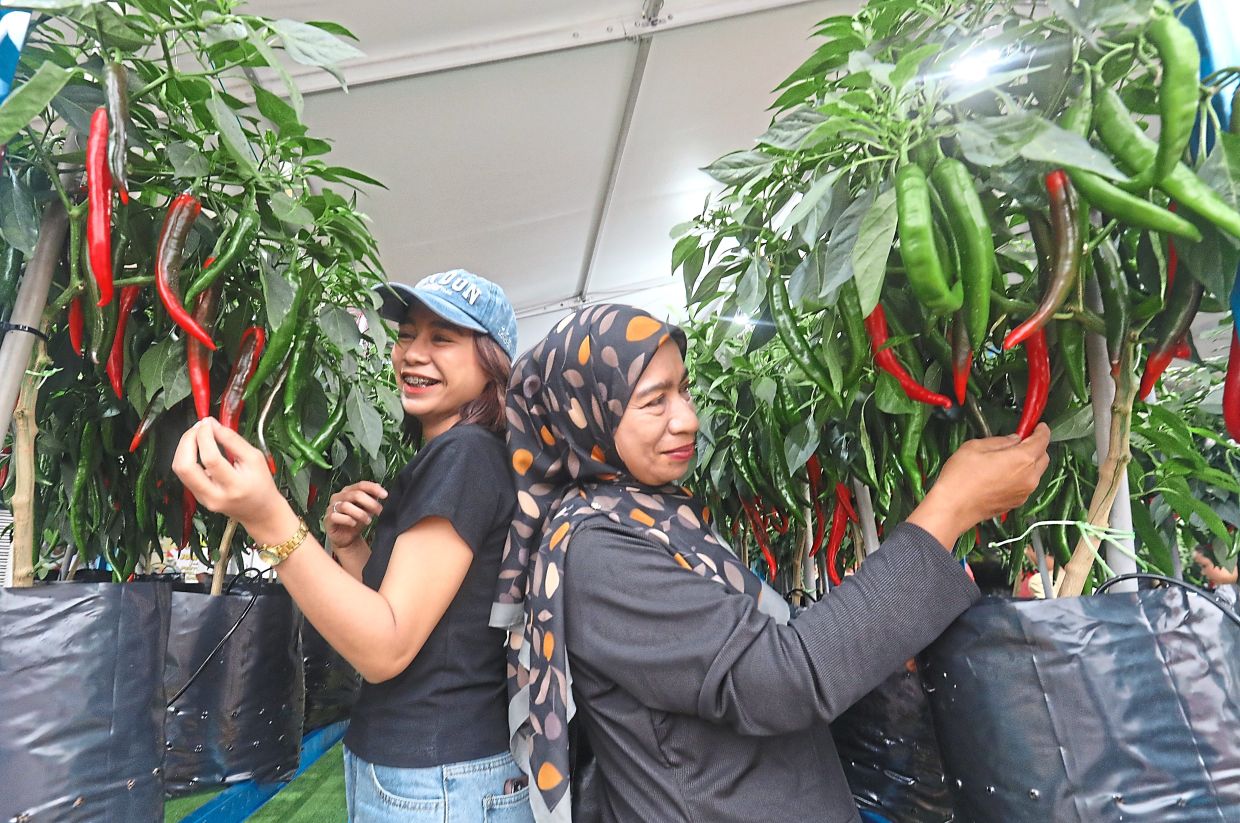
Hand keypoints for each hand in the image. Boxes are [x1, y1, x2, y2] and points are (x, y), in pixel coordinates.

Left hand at [172, 418, 294, 543]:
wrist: (260, 511)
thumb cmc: (261, 484)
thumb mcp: (255, 458)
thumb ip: (233, 440)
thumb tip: (212, 424)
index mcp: (234, 486)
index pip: (211, 459)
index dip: (205, 437)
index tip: (208, 423)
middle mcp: (215, 496)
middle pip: (186, 467)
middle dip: (187, 441)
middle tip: (198, 428)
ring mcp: (203, 499)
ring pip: (180, 470)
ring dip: (184, 447)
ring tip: (196, 435)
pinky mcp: (198, 498)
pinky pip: (185, 474)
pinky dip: (187, 456)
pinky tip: (198, 448)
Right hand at [325, 481, 387, 551]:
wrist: (347, 537)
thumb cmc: (357, 520)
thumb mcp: (367, 509)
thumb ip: (372, 499)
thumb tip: (381, 492)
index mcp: (348, 491)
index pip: (361, 485)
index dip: (373, 488)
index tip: (385, 495)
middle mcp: (339, 496)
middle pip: (355, 494)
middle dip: (370, 503)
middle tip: (379, 511)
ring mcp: (331, 507)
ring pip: (346, 506)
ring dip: (360, 513)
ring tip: (368, 521)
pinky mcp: (327, 519)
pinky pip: (336, 516)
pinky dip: (347, 520)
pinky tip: (354, 524)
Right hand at [908, 423, 1051, 548]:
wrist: (953, 508)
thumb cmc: (961, 478)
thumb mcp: (975, 447)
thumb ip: (999, 441)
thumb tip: (1012, 440)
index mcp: (1021, 459)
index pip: (1042, 440)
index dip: (1042, 431)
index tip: (1038, 427)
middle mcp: (1028, 477)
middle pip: (1044, 457)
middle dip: (1036, 447)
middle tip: (1021, 441)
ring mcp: (1024, 492)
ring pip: (1036, 473)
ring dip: (1029, 463)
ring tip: (1008, 459)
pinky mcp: (1016, 503)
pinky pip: (1026, 485)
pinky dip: (1021, 477)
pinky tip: (1003, 474)